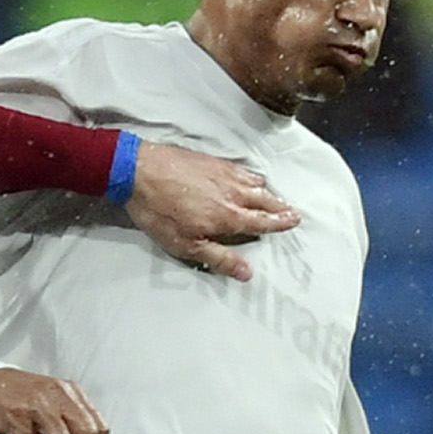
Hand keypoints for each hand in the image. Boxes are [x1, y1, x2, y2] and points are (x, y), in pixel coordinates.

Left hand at [125, 142, 297, 281]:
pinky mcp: (210, 160)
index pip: (262, 221)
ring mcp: (222, 173)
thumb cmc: (159, 210)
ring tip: (272, 195)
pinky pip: (239, 168)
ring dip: (266, 190)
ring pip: (253, 182)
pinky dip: (249, 174)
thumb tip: (246, 273)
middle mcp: (231, 192)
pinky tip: (247, 175)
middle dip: (279, 206)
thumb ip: (219, 258)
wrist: (139, 171)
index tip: (293, 221)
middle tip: (291, 210)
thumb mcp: (186, 245)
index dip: (279, 223)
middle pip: (264, 200)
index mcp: (228, 216)